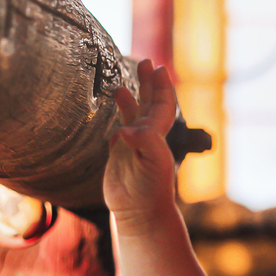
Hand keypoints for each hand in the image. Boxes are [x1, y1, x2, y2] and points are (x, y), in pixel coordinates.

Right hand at [103, 59, 178, 227]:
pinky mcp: (120, 157)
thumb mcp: (151, 164)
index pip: (162, 105)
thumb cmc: (149, 191)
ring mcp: (133, 147)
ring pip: (134, 117)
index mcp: (158, 137)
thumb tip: (126, 130)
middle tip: (145, 61)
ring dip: (131, 100)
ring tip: (120, 86)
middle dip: (148, 84)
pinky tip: (114, 120)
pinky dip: (118, 122)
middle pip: (150, 105)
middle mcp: (147, 138)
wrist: (140, 214)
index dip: (161, 86)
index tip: (158, 67)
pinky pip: (119, 132)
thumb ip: (143, 144)